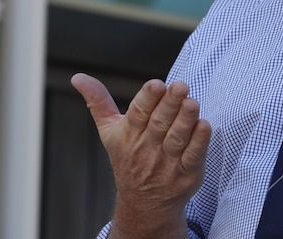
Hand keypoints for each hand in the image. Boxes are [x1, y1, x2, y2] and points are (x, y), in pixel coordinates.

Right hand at [71, 74, 210, 237]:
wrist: (143, 204)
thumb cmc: (128, 158)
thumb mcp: (109, 131)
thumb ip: (98, 102)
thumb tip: (78, 77)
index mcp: (129, 134)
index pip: (138, 113)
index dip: (148, 98)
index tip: (157, 84)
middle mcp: (147, 149)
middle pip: (159, 123)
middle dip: (170, 104)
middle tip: (181, 86)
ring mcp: (167, 163)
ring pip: (177, 139)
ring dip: (185, 120)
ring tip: (192, 102)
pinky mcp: (187, 174)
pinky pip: (193, 156)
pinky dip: (199, 142)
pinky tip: (204, 125)